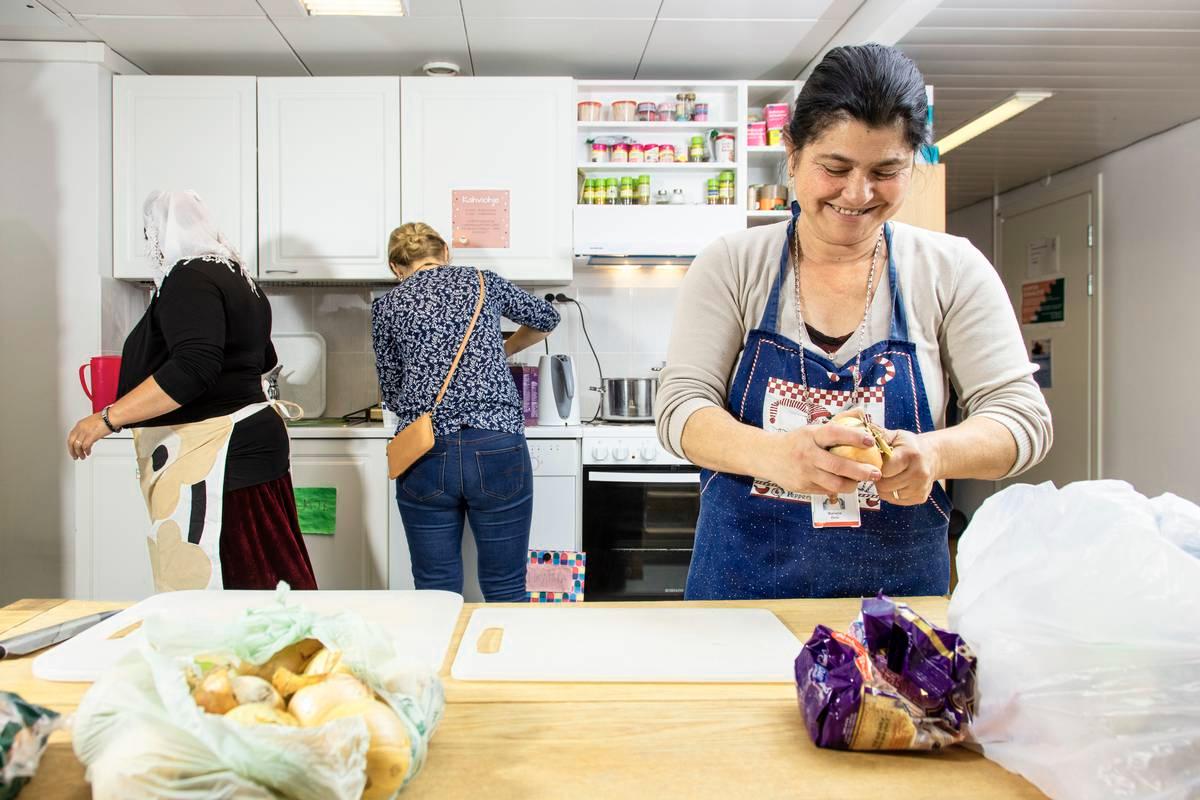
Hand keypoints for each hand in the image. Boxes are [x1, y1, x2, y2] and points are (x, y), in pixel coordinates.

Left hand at [67, 413, 112, 460]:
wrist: (111, 417)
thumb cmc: (105, 418)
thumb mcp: (91, 422)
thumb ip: (86, 429)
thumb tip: (86, 437)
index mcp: (79, 424)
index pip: (71, 436)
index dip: (71, 445)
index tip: (72, 449)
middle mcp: (80, 428)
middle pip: (71, 442)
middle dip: (72, 451)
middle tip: (75, 456)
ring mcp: (85, 432)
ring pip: (77, 445)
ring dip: (79, 453)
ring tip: (82, 456)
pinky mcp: (91, 436)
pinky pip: (85, 446)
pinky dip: (86, 451)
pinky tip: (88, 452)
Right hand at [764, 424, 883, 496]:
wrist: (766, 456)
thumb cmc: (795, 441)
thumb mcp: (812, 428)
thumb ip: (838, 422)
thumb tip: (861, 412)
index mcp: (810, 435)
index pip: (834, 433)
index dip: (854, 437)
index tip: (870, 441)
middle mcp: (807, 454)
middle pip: (838, 465)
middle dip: (861, 471)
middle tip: (876, 472)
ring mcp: (804, 473)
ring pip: (834, 484)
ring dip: (852, 485)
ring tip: (860, 482)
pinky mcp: (801, 487)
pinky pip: (825, 491)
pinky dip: (838, 489)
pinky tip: (844, 484)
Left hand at [875, 429, 940, 505]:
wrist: (931, 456)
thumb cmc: (910, 446)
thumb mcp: (896, 436)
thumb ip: (879, 437)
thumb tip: (861, 437)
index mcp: (911, 455)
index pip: (885, 469)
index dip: (876, 467)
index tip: (876, 462)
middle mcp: (918, 473)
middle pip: (885, 485)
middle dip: (878, 478)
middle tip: (881, 470)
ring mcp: (920, 487)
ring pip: (888, 495)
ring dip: (884, 487)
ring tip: (889, 476)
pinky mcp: (920, 497)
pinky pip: (895, 501)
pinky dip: (892, 493)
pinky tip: (896, 483)